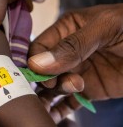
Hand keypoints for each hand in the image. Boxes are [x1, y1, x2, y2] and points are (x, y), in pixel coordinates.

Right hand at [28, 4, 122, 119]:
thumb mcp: (105, 28)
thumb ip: (73, 45)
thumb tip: (38, 63)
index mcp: (66, 28)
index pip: (39, 45)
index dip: (36, 61)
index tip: (45, 75)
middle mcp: (67, 51)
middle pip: (42, 68)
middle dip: (46, 79)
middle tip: (63, 85)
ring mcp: (77, 71)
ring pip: (52, 87)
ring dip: (51, 96)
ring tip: (68, 95)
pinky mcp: (89, 90)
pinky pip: (68, 102)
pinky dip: (59, 110)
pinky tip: (55, 115)